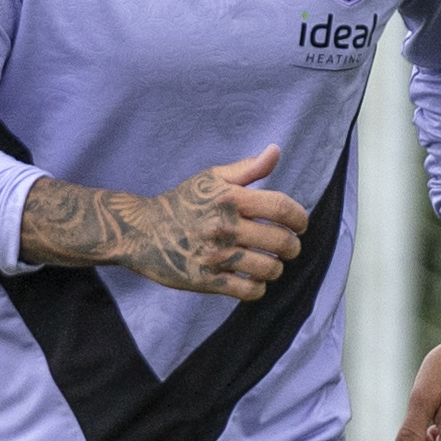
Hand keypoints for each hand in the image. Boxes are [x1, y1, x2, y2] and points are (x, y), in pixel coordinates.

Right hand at [19, 144, 308, 300]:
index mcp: (230, 198)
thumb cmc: (181, 202)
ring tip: (270, 263)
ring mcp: (217, 255)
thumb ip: (248, 168)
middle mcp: (226, 226)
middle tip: (287, 246)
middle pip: (281, 242)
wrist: (140, 231)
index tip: (300, 224)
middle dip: (292, 246)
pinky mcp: (207, 280)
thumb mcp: (211, 178)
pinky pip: (248, 291)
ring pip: (269, 269)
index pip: (282, 208)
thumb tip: (277, 150)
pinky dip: (258, 287)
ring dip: (276, 267)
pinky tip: (253, 280)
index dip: (300, 218)